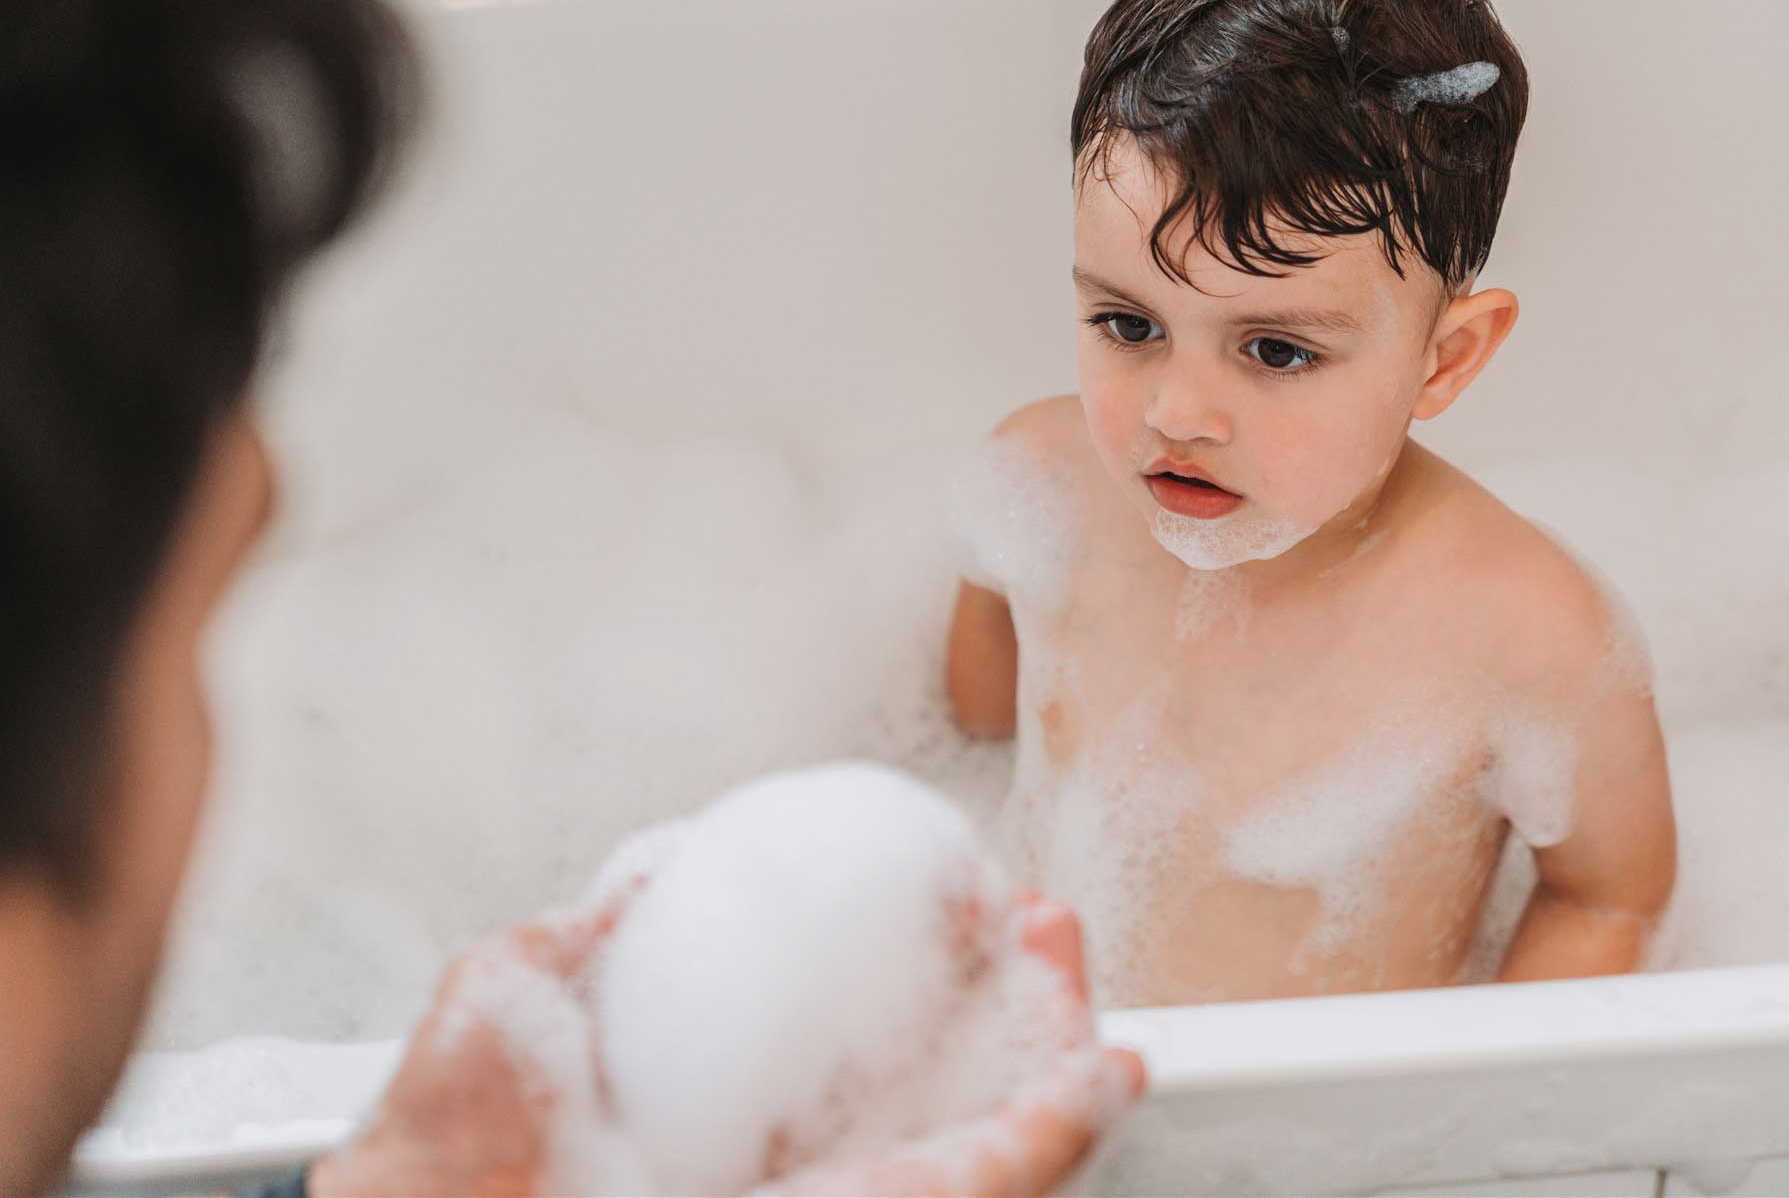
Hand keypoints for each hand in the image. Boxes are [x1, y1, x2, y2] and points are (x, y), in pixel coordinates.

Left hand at [311, 887, 1142, 1197]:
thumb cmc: (432, 1170)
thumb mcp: (505, 1005)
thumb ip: (585, 941)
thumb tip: (643, 877)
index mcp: (696, 1130)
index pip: (830, 1050)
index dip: (906, 981)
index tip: (944, 908)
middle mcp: (775, 1174)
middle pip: (924, 1089)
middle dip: (999, 1005)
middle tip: (1036, 926)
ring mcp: (832, 1196)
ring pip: (975, 1139)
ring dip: (1044, 1049)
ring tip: (1075, 964)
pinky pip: (983, 1187)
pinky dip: (1054, 1136)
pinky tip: (1102, 1073)